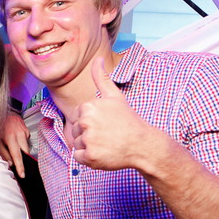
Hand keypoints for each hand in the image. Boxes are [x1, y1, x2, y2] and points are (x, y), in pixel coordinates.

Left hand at [0, 111, 29, 176]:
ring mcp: (24, 131)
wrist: (3, 112)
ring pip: (25, 146)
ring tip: (12, 143)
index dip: (20, 166)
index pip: (17, 155)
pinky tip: (15, 136)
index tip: (23, 174)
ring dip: (20, 148)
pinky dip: (21, 141)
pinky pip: (25, 139)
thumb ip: (3, 152)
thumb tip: (10, 164)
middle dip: (23, 159)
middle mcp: (19, 134)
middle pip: (24, 152)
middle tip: (20, 165)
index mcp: (10, 137)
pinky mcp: (27, 129)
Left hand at [70, 57, 162, 171]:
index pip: (78, 116)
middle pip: (75, 130)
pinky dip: (88, 159)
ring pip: (76, 144)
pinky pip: (78, 158)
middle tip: (107, 134)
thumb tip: (98, 59)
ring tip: (106, 143)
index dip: (90, 121)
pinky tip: (103, 153)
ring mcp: (88, 140)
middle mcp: (86, 122)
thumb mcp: (115, 96)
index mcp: (88, 106)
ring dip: (88, 146)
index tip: (105, 123)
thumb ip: (102, 78)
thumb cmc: (128, 120)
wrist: (142, 144)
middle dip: (88, 134)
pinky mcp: (90, 156)